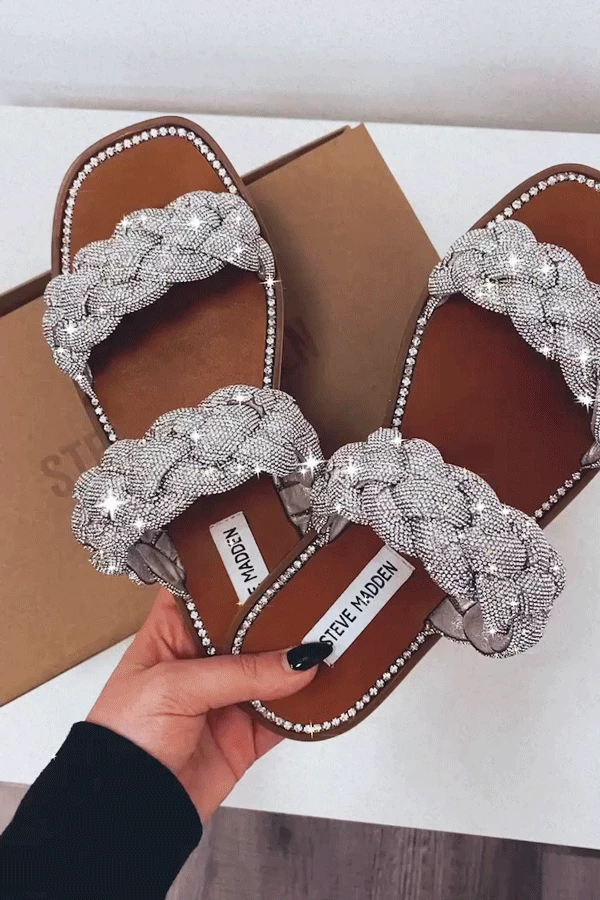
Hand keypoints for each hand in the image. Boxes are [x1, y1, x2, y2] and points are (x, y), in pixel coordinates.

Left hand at [87, 588, 328, 819]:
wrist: (126, 810)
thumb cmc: (126, 735)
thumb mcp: (176, 687)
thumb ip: (241, 672)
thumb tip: (301, 660)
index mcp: (173, 633)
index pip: (208, 590)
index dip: (239, 571)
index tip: (276, 552)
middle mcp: (203, 659)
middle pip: (250, 627)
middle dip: (282, 614)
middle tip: (323, 592)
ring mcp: (227, 697)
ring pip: (274, 668)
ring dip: (301, 658)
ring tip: (337, 633)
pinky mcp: (247, 735)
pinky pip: (286, 715)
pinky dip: (309, 704)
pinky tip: (331, 685)